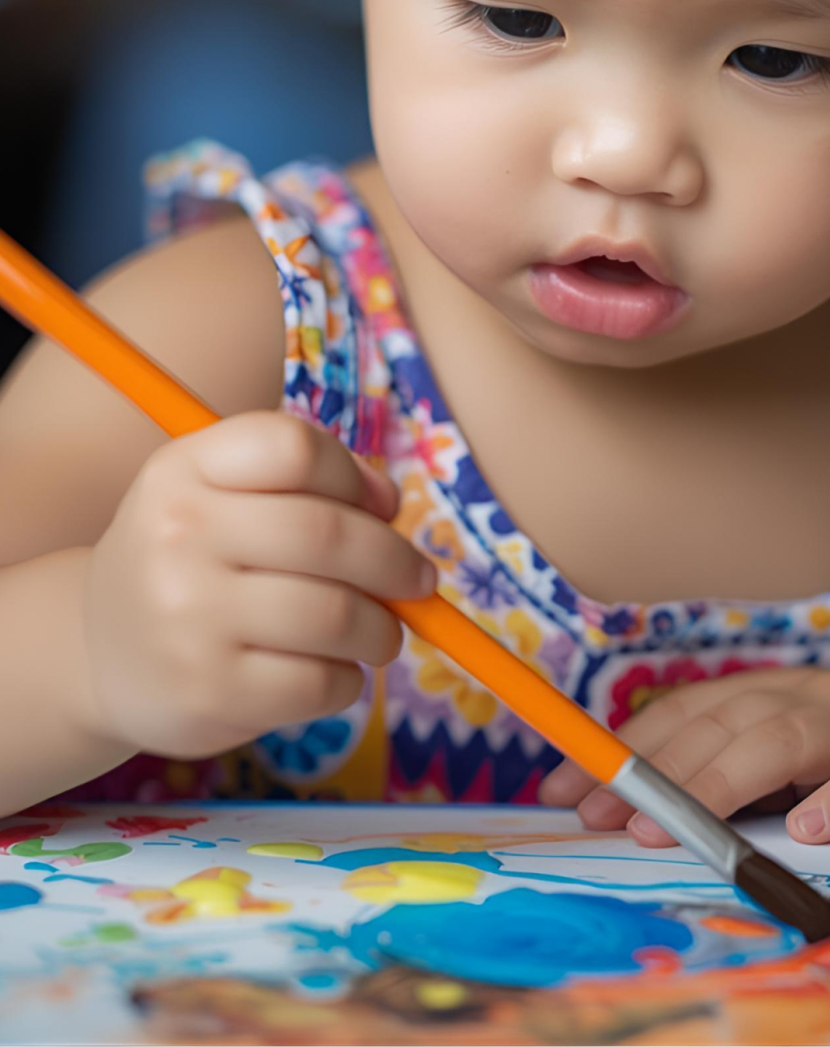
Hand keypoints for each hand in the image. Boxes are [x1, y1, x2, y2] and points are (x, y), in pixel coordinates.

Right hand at [80, 412, 435, 759]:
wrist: (97, 652)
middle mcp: (177, 536)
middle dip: (395, 561)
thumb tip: (389, 504)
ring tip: (381, 633)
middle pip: (329, 534)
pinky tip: (336, 672)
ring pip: (335, 615)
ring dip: (382, 628)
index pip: (295, 449)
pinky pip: (319, 683)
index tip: (378, 508)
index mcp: (183, 469)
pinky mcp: (208, 695)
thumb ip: (306, 479)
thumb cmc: (191, 557)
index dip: (354, 477)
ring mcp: (188, 620)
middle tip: (417, 580)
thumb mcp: (217, 491)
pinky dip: (349, 679)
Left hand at [541, 666, 829, 843]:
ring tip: (682, 829)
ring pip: (781, 741)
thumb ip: (726, 778)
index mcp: (758, 693)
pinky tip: (813, 827)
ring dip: (724, 784)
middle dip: (656, 775)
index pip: (677, 715)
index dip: (620, 752)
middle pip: (718, 727)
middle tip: (608, 820)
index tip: (563, 791)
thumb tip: (636, 814)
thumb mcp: (782, 763)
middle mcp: (798, 694)